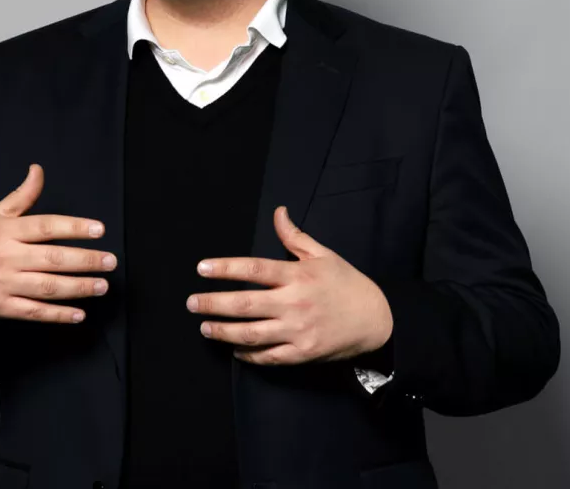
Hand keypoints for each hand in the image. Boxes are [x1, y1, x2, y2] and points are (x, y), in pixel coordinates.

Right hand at [0, 164, 116, 322]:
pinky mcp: (2, 308)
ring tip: (103, 286)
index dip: (74, 227)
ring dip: (78, 288)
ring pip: (46, 287)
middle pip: (51, 258)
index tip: (99, 229)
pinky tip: (80, 314)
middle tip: (111, 261)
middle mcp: (6, 257)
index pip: (46, 227)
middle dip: (85, 261)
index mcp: (7, 231)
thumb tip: (38, 169)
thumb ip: (22, 195)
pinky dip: (57, 315)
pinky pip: (34, 312)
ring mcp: (4, 284)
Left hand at [186, 206, 392, 364]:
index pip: (254, 269)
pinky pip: (269, 357)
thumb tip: (278, 212)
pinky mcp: (302, 354)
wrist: (377, 320)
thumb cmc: (347, 283)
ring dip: (224, 331)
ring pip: (252, 334)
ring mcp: (297, 332)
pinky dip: (248, 355)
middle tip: (191, 303)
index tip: (202, 268)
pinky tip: (233, 349)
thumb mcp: (323, 254)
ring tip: (204, 327)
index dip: (225, 268)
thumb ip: (295, 236)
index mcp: (298, 275)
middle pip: (245, 304)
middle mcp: (294, 303)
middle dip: (214, 303)